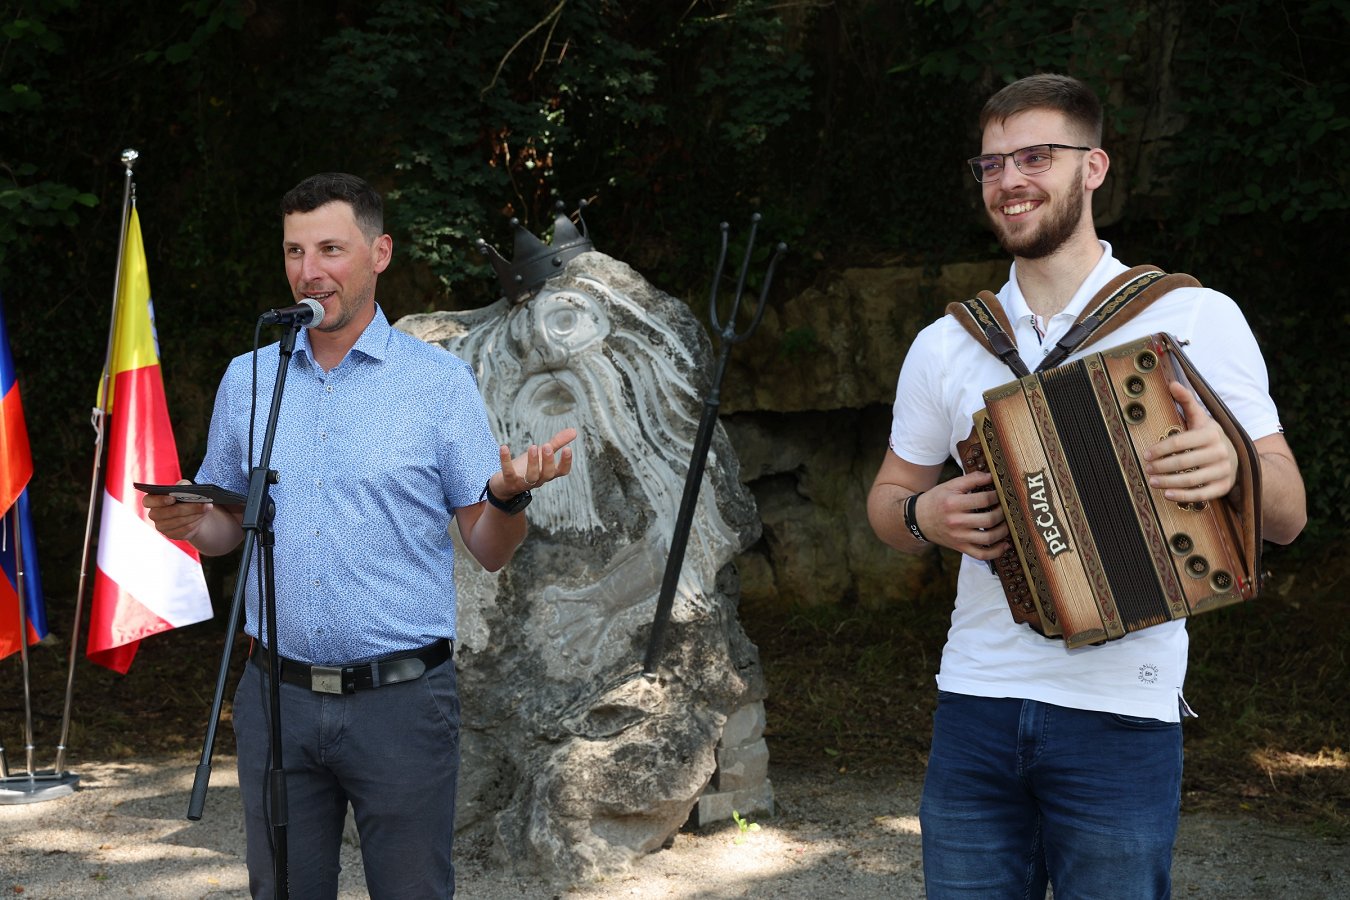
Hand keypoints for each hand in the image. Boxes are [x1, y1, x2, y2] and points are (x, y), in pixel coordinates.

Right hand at [142, 479, 212, 541]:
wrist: (191, 512)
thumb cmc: (185, 496)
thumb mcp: (184, 487)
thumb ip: (183, 486)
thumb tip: (188, 490)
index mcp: (151, 501)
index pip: (148, 501)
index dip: (159, 500)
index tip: (173, 498)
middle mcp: (154, 515)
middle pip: (168, 513)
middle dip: (188, 508)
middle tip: (205, 503)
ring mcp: (161, 527)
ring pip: (179, 521)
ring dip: (195, 514)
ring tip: (207, 508)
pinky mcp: (172, 535)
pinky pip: (185, 530)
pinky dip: (196, 522)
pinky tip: (203, 516)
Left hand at [490, 427, 576, 497]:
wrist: (504, 485)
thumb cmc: (526, 467)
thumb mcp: (541, 454)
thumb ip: (557, 443)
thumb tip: (574, 431)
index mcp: (548, 472)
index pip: (562, 471)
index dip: (566, 462)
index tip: (568, 449)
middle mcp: (538, 479)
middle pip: (547, 474)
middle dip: (548, 461)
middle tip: (547, 446)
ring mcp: (524, 482)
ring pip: (532, 476)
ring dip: (533, 462)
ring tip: (533, 446)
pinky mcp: (509, 481)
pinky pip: (508, 472)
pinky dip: (506, 460)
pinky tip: (504, 447)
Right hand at [918, 469, 1009, 559]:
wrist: (918, 519)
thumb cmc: (937, 500)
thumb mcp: (950, 485)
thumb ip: (971, 479)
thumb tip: (991, 476)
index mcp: (953, 504)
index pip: (984, 499)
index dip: (997, 495)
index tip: (1000, 493)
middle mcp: (956, 522)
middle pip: (989, 519)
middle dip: (1003, 513)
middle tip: (1006, 508)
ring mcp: (959, 537)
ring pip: (988, 538)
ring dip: (1003, 531)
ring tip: (1007, 523)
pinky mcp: (960, 547)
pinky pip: (981, 555)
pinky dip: (996, 552)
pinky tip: (1004, 545)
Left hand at [1142, 381, 1237, 502]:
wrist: (1237, 456)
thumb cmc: (1210, 436)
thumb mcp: (1201, 417)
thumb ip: (1186, 401)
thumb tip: (1172, 383)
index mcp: (1211, 434)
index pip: (1180, 442)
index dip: (1161, 449)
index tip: (1146, 454)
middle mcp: (1219, 452)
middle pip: (1184, 462)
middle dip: (1162, 466)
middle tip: (1147, 468)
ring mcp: (1223, 471)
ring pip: (1192, 479)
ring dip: (1168, 482)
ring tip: (1152, 481)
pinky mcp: (1223, 486)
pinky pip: (1202, 494)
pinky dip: (1183, 496)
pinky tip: (1167, 494)